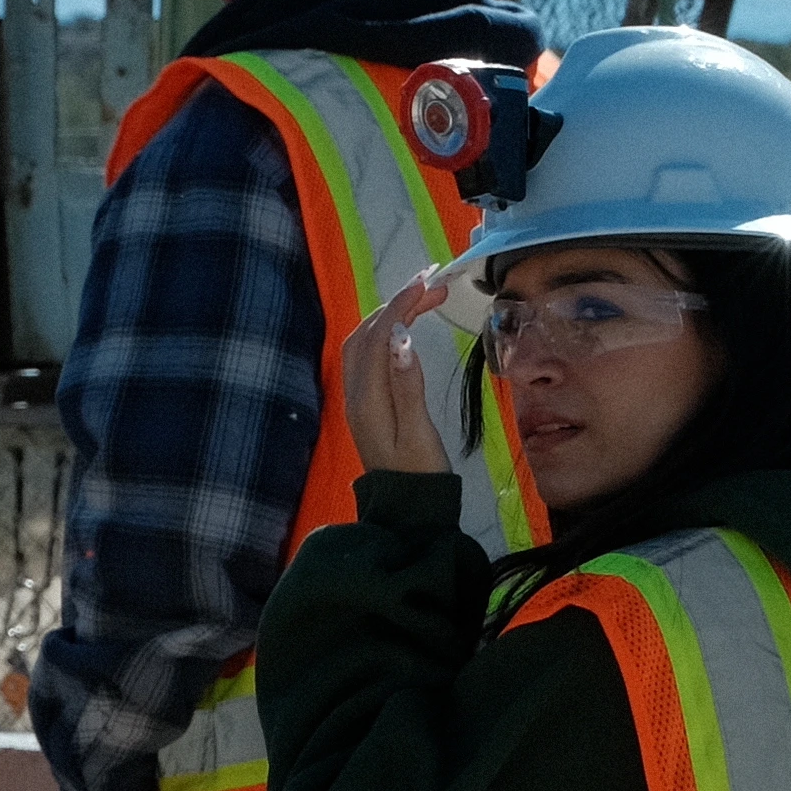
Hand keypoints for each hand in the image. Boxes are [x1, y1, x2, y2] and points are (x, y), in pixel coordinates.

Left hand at [336, 267, 461, 477]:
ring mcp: (357, 396)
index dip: (402, 304)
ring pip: (365, 341)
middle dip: (398, 302)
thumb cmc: (420, 473)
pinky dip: (386, 331)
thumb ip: (409, 385)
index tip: (429, 281)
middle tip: (436, 285)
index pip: (379, 335)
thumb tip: (402, 337)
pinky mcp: (365, 402)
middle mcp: (355, 391)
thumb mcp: (419, 432)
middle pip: (369, 332)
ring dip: (390, 314)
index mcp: (367, 397)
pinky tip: (406, 329)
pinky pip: (368, 354)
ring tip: (426, 298)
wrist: (405, 509)